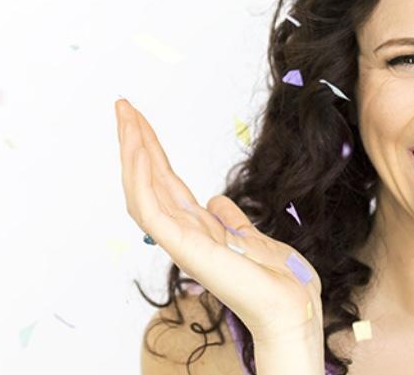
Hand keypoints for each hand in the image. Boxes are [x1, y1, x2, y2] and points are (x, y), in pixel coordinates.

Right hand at [115, 99, 322, 339]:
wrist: (291, 307)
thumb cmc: (278, 283)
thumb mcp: (253, 238)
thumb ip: (232, 219)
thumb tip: (217, 199)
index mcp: (198, 229)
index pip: (166, 181)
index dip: (152, 150)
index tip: (140, 119)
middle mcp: (184, 232)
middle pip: (150, 179)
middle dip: (135, 141)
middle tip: (123, 106)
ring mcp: (180, 240)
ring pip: (143, 190)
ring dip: (132, 151)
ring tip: (126, 117)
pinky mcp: (183, 247)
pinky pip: (151, 211)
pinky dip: (141, 180)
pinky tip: (137, 151)